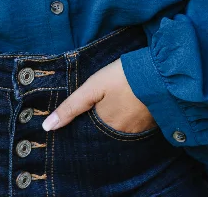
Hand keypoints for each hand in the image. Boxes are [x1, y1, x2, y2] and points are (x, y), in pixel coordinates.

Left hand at [41, 57, 156, 132]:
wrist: (159, 73)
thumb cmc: (122, 77)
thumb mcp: (93, 87)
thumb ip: (71, 106)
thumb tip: (47, 127)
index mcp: (105, 126)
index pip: (88, 133)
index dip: (83, 124)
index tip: (81, 115)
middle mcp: (121, 134)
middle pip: (104, 132)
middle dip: (99, 124)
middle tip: (98, 107)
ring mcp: (139, 130)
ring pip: (120, 130)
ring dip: (115, 121)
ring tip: (113, 105)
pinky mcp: (152, 123)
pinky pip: (135, 127)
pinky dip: (129, 119)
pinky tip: (128, 106)